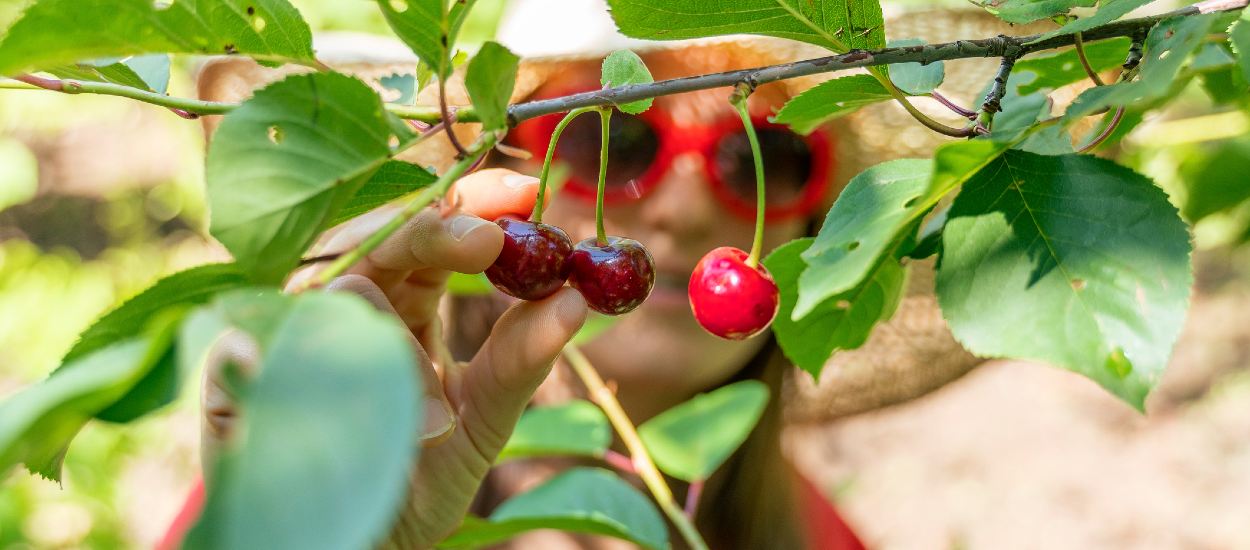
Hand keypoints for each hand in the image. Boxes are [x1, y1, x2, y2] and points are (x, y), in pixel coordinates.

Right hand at [201, 168, 588, 546]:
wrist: (364, 544)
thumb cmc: (419, 475)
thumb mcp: (482, 420)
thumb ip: (520, 361)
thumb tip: (574, 301)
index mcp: (402, 301)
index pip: (430, 234)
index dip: (469, 205)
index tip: (524, 192)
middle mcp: (345, 306)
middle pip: (376, 242)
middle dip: (432, 231)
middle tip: (487, 239)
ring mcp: (291, 341)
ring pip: (330, 298)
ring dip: (389, 346)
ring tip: (430, 421)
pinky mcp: (232, 395)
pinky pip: (232, 362)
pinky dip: (244, 357)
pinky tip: (254, 360)